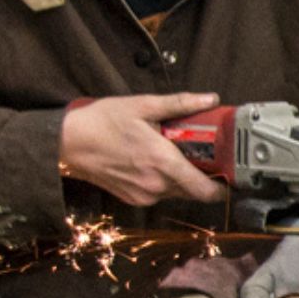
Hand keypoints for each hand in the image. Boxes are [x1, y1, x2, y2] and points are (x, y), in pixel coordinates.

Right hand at [58, 92, 230, 206]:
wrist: (68, 144)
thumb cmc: (102, 123)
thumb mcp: (143, 106)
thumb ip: (180, 104)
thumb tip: (209, 98)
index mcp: (162, 163)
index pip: (205, 190)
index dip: (223, 187)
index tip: (230, 175)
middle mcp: (155, 186)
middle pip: (194, 192)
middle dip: (204, 177)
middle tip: (205, 156)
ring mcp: (143, 195)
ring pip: (177, 193)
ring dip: (183, 178)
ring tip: (176, 154)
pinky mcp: (132, 199)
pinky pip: (159, 194)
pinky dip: (164, 182)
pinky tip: (155, 161)